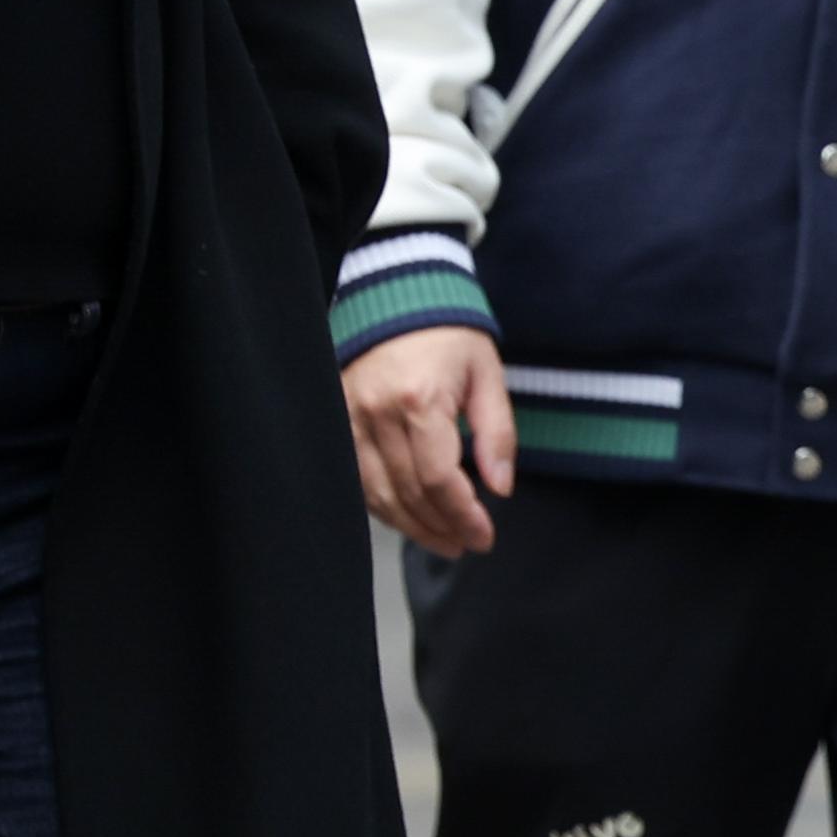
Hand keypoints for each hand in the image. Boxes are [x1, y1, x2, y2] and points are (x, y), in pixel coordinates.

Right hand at [343, 325, 512, 555]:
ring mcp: (350, 418)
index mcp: (420, 399)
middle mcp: (378, 412)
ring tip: (443, 540)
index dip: (463, 517)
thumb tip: (500, 488)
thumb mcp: (487, 374)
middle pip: (409, 494)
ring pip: (378, 495)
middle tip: (468, 543)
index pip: (439, 479)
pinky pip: (357, 479)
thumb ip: (496, 432)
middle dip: (442, 528)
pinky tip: (408, 517)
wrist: (398, 294)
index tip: (485, 535)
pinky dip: (383, 506)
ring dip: (412, 527)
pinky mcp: (337, 421)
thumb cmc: (448, 334)